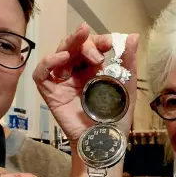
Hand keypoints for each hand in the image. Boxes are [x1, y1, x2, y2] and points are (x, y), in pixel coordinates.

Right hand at [32, 23, 139, 145]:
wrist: (105, 140)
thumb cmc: (116, 117)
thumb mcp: (126, 87)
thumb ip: (128, 62)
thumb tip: (134, 36)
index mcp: (93, 70)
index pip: (90, 46)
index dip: (98, 40)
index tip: (109, 43)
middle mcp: (76, 73)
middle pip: (73, 47)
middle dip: (84, 42)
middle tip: (98, 53)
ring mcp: (62, 82)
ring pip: (58, 54)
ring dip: (69, 45)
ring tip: (82, 50)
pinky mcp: (51, 93)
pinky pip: (41, 74)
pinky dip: (48, 62)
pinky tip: (62, 58)